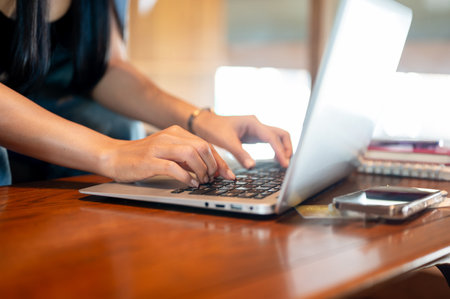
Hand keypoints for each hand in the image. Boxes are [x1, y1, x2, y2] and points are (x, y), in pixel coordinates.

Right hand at [101, 125, 235, 185]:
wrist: (113, 156)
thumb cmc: (142, 157)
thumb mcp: (168, 153)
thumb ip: (186, 158)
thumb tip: (209, 169)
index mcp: (176, 132)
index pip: (205, 144)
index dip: (219, 160)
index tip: (228, 174)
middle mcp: (169, 136)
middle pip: (202, 147)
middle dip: (213, 165)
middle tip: (213, 179)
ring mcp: (159, 147)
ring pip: (191, 154)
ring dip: (201, 170)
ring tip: (202, 181)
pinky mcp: (149, 160)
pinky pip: (174, 167)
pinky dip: (186, 177)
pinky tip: (190, 184)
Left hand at [193, 112, 292, 167]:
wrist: (206, 123)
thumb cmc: (214, 129)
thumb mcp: (226, 142)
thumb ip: (240, 154)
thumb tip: (252, 167)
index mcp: (252, 123)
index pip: (272, 138)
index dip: (280, 151)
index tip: (284, 164)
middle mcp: (257, 125)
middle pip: (281, 134)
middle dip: (287, 148)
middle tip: (286, 164)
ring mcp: (257, 129)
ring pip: (278, 137)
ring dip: (283, 148)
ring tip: (283, 163)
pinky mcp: (255, 135)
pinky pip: (271, 141)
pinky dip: (276, 149)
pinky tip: (275, 159)